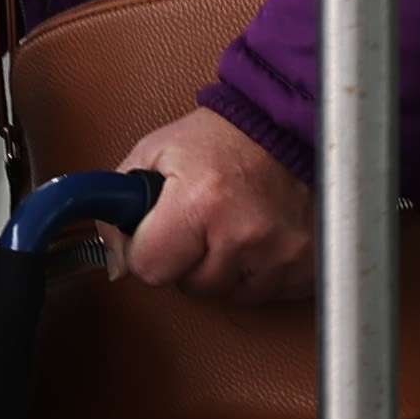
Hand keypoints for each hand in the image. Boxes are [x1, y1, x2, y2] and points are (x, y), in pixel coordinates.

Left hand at [114, 101, 316, 308]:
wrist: (288, 125)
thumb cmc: (224, 137)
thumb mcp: (157, 151)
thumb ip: (121, 202)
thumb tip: (113, 257)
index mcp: (200, 202)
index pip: (151, 268)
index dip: (148, 252)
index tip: (159, 235)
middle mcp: (242, 233)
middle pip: (191, 286)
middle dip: (191, 260)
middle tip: (204, 223)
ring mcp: (279, 253)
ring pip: (230, 293)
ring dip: (227, 268)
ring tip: (235, 227)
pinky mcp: (305, 265)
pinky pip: (269, 293)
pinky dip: (261, 272)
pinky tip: (262, 238)